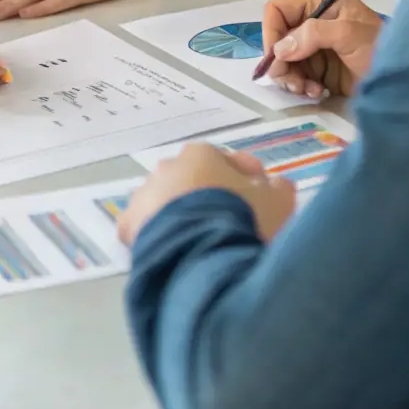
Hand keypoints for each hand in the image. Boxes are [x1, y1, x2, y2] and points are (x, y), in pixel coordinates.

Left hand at [118, 143, 295, 248]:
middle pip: (196, 180)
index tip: (262, 195)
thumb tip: (275, 185)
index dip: (248, 177)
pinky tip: (176, 249)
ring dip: (185, 215)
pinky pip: (147, 228)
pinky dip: (160, 235)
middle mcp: (169, 167)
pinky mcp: (129, 226)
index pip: (228, 161)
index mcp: (202, 154)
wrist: (202, 254)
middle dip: (214, 195)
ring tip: (204, 240)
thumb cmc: (241, 220)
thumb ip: (278, 188)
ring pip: (169, 202)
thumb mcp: (277, 202)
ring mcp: (145, 195)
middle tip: (233, 220)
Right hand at [262, 0, 382, 98]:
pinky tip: (318, 92)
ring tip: (309, 90)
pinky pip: (295, 77)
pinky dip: (301, 87)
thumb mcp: (349, 34)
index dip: (272, 33)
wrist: (401, 80)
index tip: (277, 59)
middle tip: (294, 84)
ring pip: (283, 62)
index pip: (278, 10)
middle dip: (282, 63)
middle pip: (278, 40)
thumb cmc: (380, 48)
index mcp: (320, 2)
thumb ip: (313, 34)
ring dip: (291, 79)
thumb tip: (280, 49)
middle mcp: (313, 22)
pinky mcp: (319, 70)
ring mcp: (315, 47)